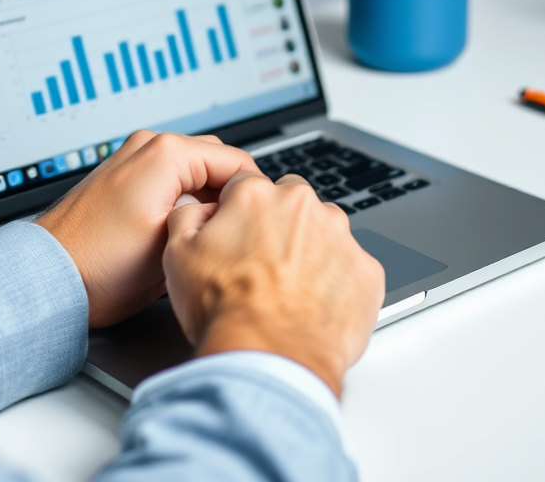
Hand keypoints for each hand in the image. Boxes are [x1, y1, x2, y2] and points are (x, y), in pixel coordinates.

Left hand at [37, 131, 258, 327]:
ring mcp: (134, 159)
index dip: (254, 194)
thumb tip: (238, 210)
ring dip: (206, 199)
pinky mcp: (124, 177)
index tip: (261, 223)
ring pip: (194, 173)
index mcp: (166, 152)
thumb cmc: (98, 265)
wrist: (49, 279)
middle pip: (216, 163)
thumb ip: (215, 217)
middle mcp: (149, 146)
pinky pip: (170, 180)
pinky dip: (183, 201)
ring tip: (209, 236)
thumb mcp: (174, 242)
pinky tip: (182, 234)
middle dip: (230, 196)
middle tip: (238, 233)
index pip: (237, 161)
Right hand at [164, 171, 384, 397]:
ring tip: (290, 291)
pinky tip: (315, 306)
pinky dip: (338, 281)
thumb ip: (187, 216)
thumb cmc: (223, 311)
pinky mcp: (367, 270)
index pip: (248, 186)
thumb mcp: (178, 255)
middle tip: (264, 266)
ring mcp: (341, 237)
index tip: (239, 238)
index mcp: (257, 196)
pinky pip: (352, 268)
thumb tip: (196, 206)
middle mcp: (303, 206)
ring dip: (312, 251)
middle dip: (281, 225)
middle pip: (292, 202)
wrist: (268, 358)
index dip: (240, 214)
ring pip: (326, 232)